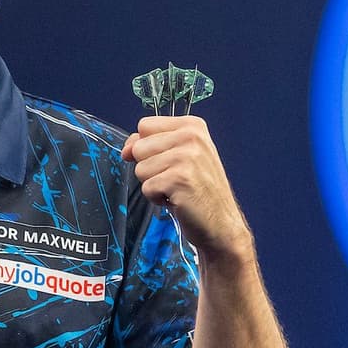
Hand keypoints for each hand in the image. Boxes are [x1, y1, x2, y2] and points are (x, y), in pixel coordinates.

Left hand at [120, 116, 251, 259]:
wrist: (221, 222)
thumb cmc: (200, 191)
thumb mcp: (181, 157)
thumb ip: (152, 144)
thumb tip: (126, 149)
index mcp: (192, 126)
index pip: (144, 125)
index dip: (144, 146)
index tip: (161, 160)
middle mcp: (191, 137)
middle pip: (138, 147)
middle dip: (149, 168)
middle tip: (174, 178)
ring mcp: (186, 157)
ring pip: (140, 169)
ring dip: (154, 184)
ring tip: (176, 188)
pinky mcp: (179, 179)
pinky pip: (147, 187)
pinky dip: (157, 198)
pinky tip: (177, 199)